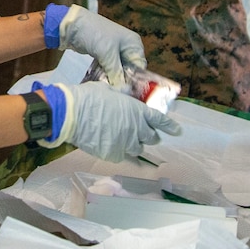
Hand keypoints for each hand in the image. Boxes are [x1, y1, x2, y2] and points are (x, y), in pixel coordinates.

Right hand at [53, 82, 181, 161]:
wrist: (72, 115)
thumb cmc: (90, 98)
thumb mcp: (109, 90)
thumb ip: (122, 96)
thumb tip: (126, 95)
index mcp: (137, 111)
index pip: (160, 120)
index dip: (170, 126)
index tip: (177, 131)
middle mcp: (136, 128)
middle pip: (151, 137)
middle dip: (151, 135)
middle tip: (147, 134)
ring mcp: (125, 143)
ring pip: (138, 148)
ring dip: (136, 144)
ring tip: (128, 140)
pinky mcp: (114, 154)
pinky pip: (124, 157)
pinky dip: (124, 154)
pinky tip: (119, 151)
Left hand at [58, 5, 145, 86]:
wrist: (73, 26)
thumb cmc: (95, 34)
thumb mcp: (108, 54)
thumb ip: (117, 73)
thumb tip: (123, 89)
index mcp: (133, 43)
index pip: (140, 66)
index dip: (135, 79)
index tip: (128, 91)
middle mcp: (127, 47)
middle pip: (129, 69)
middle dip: (123, 80)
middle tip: (116, 91)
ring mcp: (115, 51)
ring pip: (118, 70)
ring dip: (113, 78)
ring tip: (108, 87)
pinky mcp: (104, 55)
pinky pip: (109, 68)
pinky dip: (106, 74)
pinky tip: (102, 82)